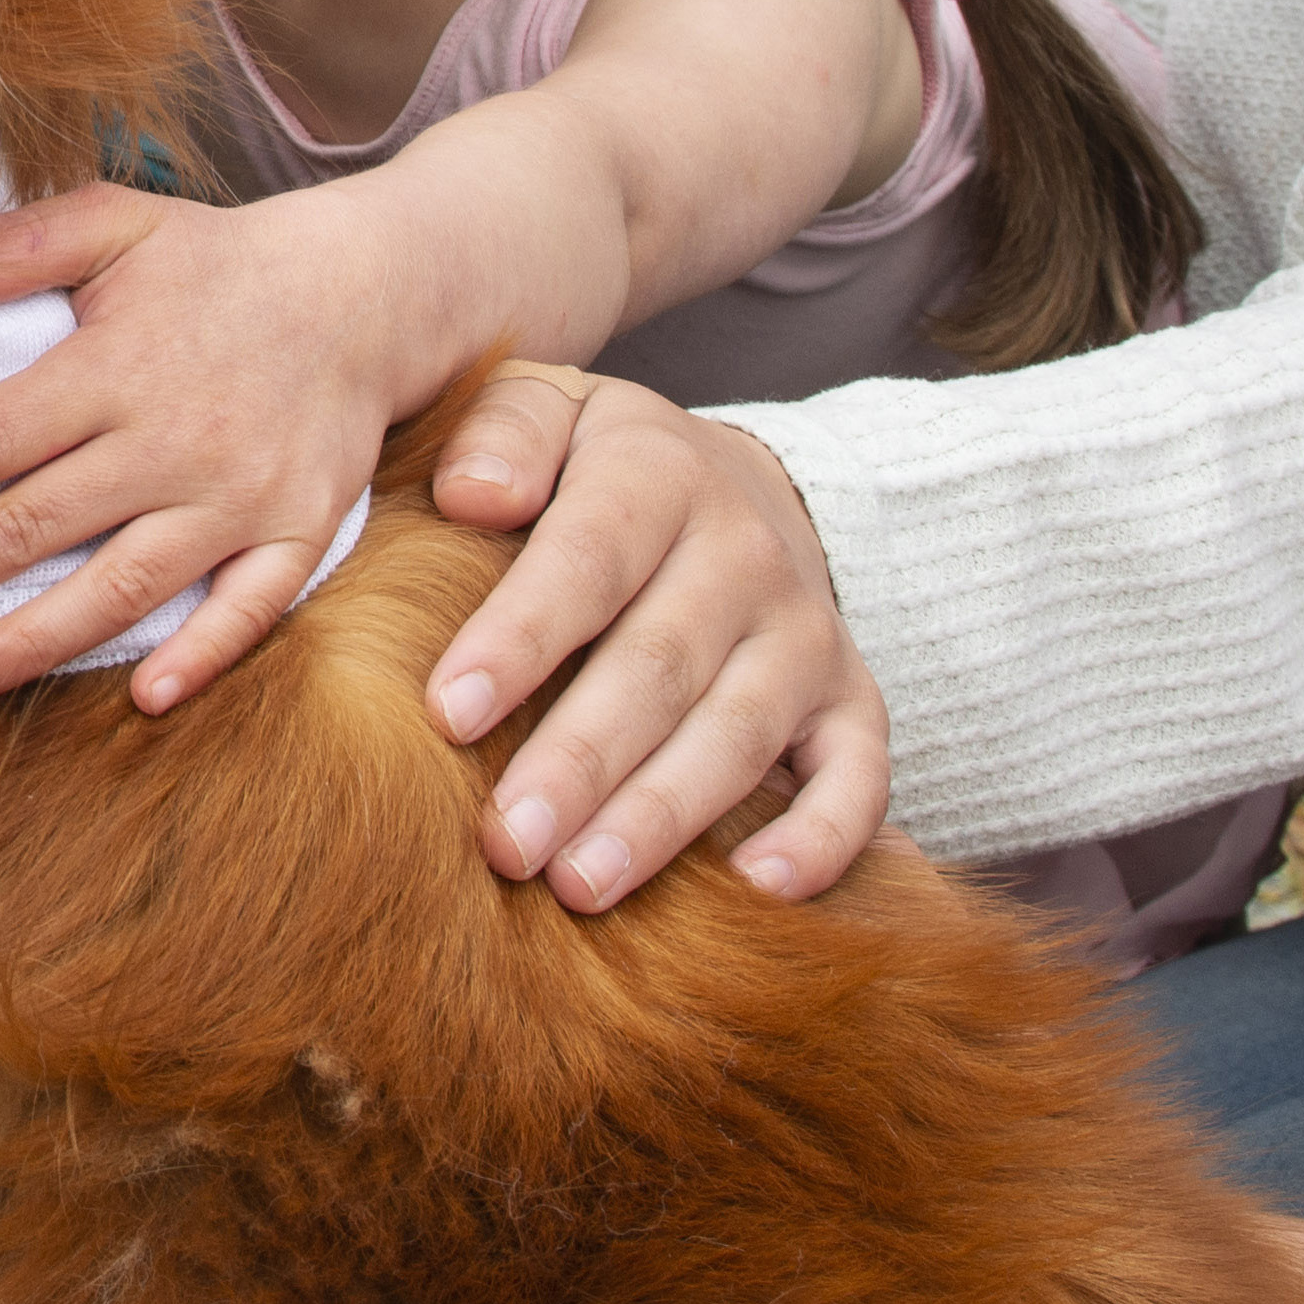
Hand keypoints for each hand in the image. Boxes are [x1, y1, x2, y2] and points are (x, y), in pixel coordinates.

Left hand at [0, 178, 440, 705]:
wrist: (368, 289)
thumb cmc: (219, 261)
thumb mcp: (120, 222)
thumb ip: (21, 244)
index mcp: (114, 365)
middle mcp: (171, 439)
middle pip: (27, 526)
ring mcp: (238, 494)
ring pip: (118, 588)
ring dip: (27, 643)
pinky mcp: (299, 531)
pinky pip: (250, 611)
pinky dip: (202, 656)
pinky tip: (143, 700)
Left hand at [421, 366, 886, 911]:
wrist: (736, 485)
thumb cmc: (592, 467)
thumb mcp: (544, 411)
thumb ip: (501, 434)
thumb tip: (473, 494)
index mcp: (657, 472)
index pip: (587, 559)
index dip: (519, 639)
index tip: (446, 716)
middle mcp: (745, 553)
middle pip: (658, 665)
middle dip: (580, 763)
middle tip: (505, 845)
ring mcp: (806, 634)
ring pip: (737, 734)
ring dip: (662, 819)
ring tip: (581, 887)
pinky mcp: (854, 705)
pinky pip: (857, 780)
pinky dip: (820, 840)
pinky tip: (758, 892)